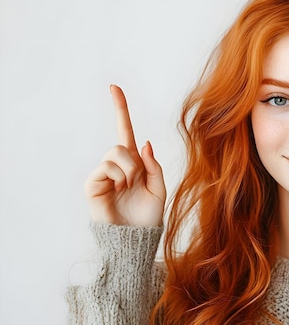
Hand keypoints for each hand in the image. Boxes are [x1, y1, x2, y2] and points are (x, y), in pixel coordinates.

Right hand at [84, 85, 165, 226]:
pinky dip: (117, 177)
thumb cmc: (148, 215)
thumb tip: (143, 143)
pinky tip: (117, 191)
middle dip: (133, 162)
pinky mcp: (93, 183)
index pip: (126, 131)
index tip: (113, 87)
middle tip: (134, 182)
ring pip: (115, 153)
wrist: (136, 237)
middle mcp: (117, 165)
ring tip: (126, 189)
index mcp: (134, 162)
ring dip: (128, 171)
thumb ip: (154, 165)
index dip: (120, 109)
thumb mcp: (159, 187)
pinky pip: (106, 166)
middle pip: (122, 143)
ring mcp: (103, 173)